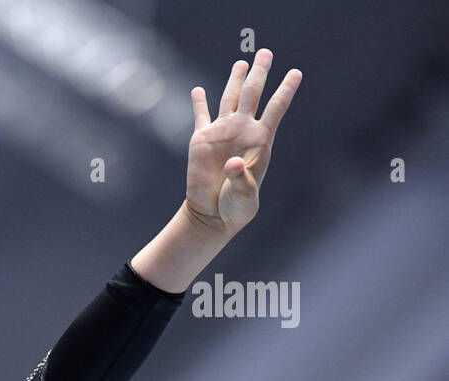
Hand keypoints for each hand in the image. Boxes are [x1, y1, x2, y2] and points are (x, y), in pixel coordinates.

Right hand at [185, 49, 301, 235]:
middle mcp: (243, 131)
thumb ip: (242, 180)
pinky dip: (198, 103)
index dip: (286, 90)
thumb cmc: (235, 208)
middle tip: (265, 52)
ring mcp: (222, 133)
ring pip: (230, 99)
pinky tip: (198, 90)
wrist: (211, 215)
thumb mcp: (244, 197)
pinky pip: (200, 117)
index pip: (275, 109)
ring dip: (234, 80)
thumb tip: (233, 165)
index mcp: (260, 141)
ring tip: (241, 63)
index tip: (296, 73)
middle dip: (259, 73)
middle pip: (253, 94)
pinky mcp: (201, 141)